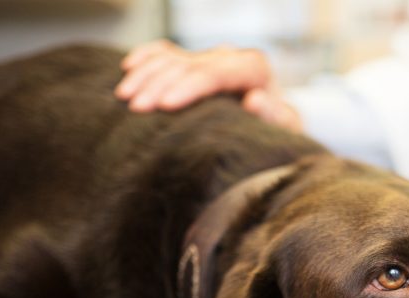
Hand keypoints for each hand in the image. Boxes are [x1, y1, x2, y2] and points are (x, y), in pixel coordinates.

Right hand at [115, 40, 301, 131]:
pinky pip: (165, 52)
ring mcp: (209, 57)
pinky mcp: (194, 62)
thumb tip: (255, 99)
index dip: (189, 87)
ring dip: (146, 74)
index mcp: (253, 67)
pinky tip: (128, 67)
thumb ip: (274, 115)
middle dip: (159, 84)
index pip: (215, 73)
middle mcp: (229, 57)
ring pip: (172, 57)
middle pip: (187, 65)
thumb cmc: (277, 134)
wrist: (272, 128)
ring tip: (124, 97)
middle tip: (135, 108)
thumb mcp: (284, 130)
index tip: (166, 105)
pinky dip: (146, 57)